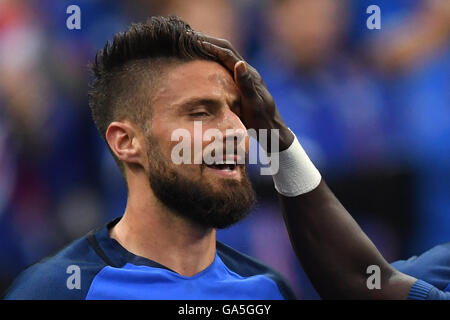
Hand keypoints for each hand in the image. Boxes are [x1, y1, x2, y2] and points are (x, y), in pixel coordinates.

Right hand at [197, 33, 293, 151]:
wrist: (272, 130)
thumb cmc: (262, 120)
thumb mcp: (254, 104)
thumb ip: (246, 85)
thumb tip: (240, 63)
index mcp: (249, 75)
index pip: (227, 54)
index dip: (211, 45)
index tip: (194, 40)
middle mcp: (248, 72)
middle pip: (226, 50)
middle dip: (209, 41)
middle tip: (190, 36)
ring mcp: (245, 77)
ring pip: (226, 56)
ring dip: (211, 47)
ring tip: (194, 43)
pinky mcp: (242, 84)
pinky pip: (226, 66)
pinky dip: (214, 59)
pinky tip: (205, 61)